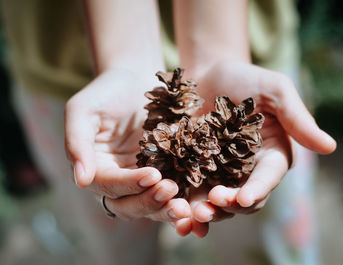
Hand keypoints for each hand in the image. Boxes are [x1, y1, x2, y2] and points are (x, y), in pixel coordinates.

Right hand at [64, 68, 190, 221]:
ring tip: (184, 206)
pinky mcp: (164, 173)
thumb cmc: (105, 91)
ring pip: (150, 205)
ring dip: (166, 209)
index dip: (129, 184)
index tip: (152, 175)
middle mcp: (117, 180)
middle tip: (170, 190)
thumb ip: (77, 143)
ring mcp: (141, 178)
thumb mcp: (83, 110)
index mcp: (95, 168)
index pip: (109, 185)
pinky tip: (194, 202)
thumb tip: (80, 181)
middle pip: (128, 204)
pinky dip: (181, 201)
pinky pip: (171, 193)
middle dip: (149, 202)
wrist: (135, 78)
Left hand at [174, 61, 335, 236]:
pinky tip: (174, 211)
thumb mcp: (274, 90)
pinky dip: (184, 206)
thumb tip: (331, 147)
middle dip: (230, 205)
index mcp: (271, 155)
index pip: (268, 178)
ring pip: (217, 203)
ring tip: (191, 213)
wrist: (206, 73)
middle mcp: (247, 170)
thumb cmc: (245, 78)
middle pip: (243, 199)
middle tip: (214, 202)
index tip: (244, 197)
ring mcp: (220, 174)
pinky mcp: (194, 171)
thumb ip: (297, 117)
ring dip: (207, 212)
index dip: (258, 190)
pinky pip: (191, 194)